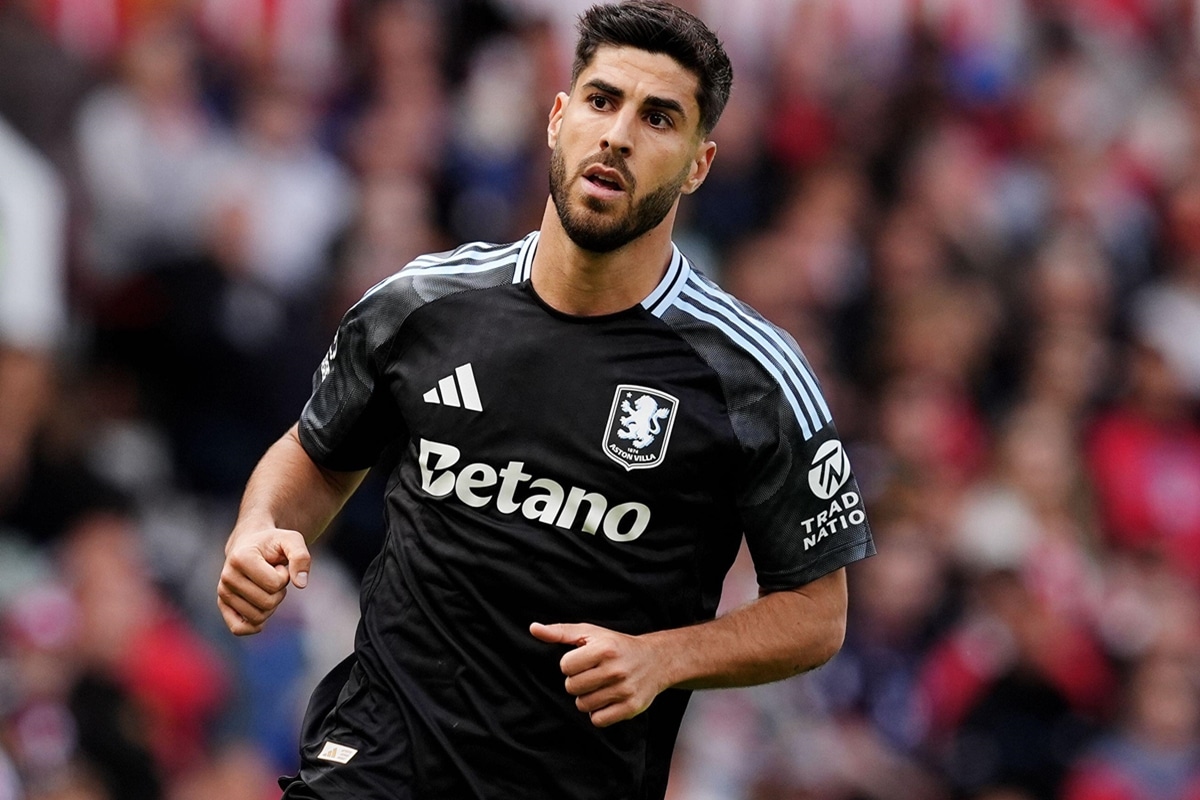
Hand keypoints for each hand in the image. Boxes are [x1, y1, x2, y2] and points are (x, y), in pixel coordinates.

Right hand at [217, 527, 309, 635]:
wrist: (251, 544)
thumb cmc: (274, 543)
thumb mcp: (292, 540)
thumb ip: (301, 557)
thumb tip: (301, 584)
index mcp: (241, 558)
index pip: (275, 584)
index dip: (284, 576)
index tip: (277, 565)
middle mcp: (227, 576)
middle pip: (268, 603)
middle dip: (279, 592)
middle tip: (272, 576)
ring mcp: (223, 592)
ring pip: (258, 618)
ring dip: (270, 604)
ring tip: (265, 585)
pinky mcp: (223, 605)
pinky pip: (239, 629)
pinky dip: (255, 625)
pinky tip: (260, 610)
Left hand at [530, 622, 669, 727]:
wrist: (655, 660)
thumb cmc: (616, 645)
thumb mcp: (590, 633)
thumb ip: (560, 632)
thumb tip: (533, 628)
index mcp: (605, 648)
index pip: (565, 667)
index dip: (570, 664)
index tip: (584, 660)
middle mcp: (616, 669)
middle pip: (571, 687)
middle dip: (577, 682)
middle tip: (592, 674)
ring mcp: (624, 690)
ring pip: (583, 705)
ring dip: (587, 698)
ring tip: (600, 686)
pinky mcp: (630, 708)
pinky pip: (598, 720)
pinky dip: (598, 712)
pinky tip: (607, 699)